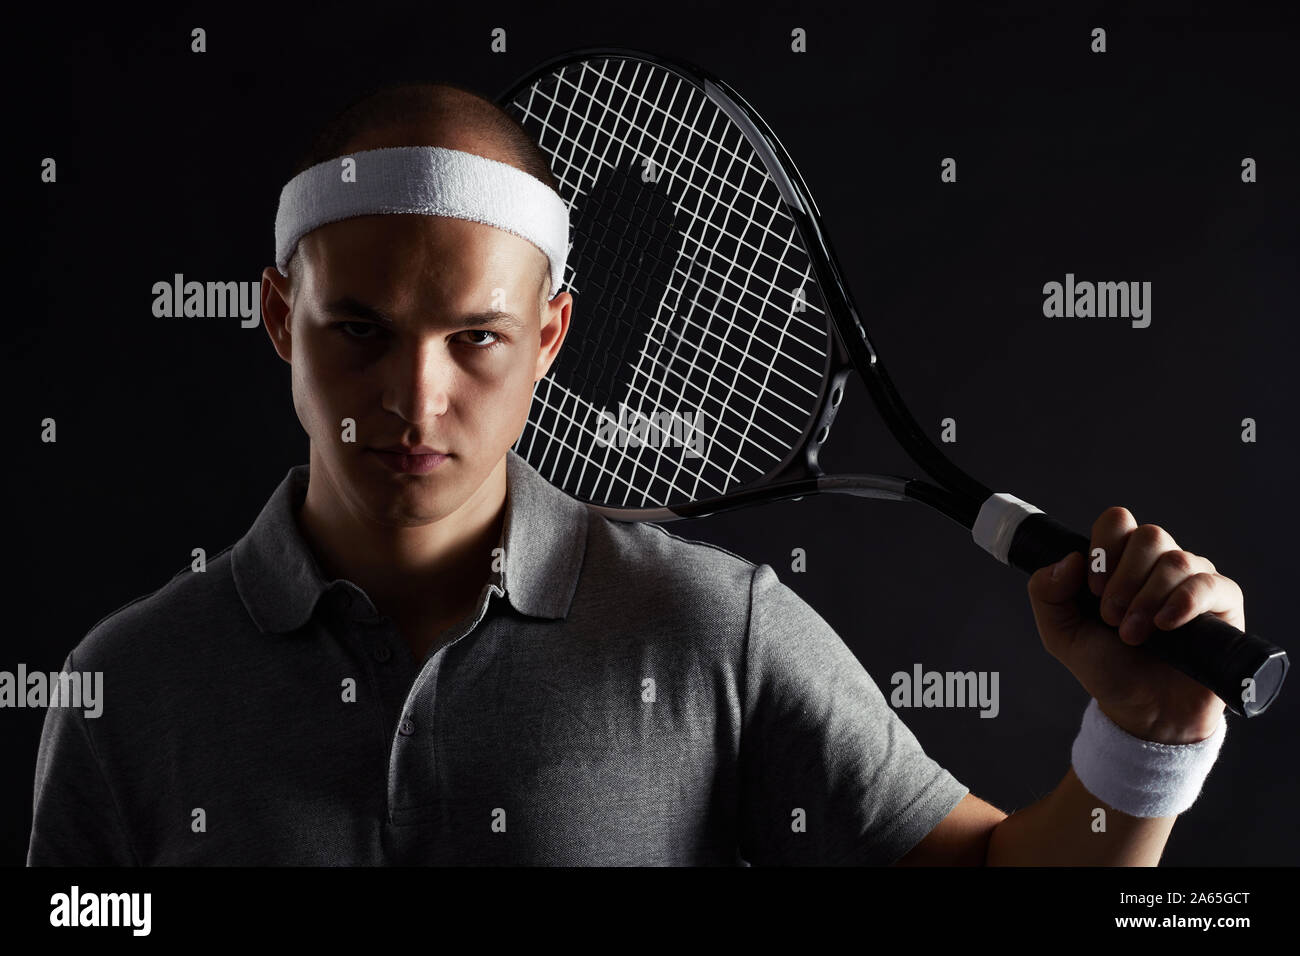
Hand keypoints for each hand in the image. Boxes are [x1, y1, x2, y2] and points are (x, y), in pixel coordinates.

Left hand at [1026, 506, 1243, 744]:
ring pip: (1177, 560)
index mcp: (1121, 562)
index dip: (1103, 548)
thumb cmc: (1107, 667)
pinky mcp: (1224, 604)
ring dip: (1148, 599)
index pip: (1117, 521)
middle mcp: (1159, 564)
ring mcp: (1194, 581)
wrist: (1144, 711)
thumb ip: (1046, 592)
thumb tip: (1069, 559)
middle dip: (1124, 579)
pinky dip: (1184, 602)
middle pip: (1150, 535)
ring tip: (1133, 635)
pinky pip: (1211, 584)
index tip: (1092, 590)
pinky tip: (1165, 625)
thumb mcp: (1060, 632)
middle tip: (1111, 618)